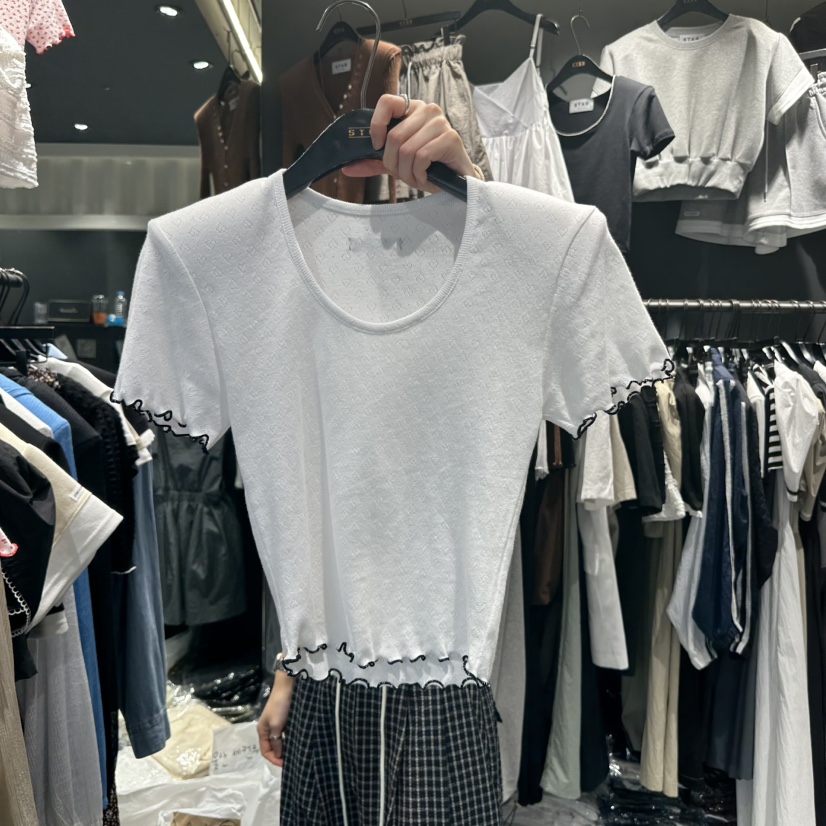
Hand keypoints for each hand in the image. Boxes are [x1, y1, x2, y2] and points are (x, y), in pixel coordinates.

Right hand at [257, 671, 294, 767]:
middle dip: (281, 755)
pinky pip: (289, 734)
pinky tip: (300, 743)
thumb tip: (278, 755)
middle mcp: (269, 729)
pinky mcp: (288, 720)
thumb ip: (276, 741)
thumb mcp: (276, 725)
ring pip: (282, 741)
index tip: (285, 765)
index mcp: (262, 730)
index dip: (274, 759)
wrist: (289, 686)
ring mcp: (279, 724)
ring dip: (288, 748)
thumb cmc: (280, 706)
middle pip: (274, 747)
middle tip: (293, 762)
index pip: (265, 751)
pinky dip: (293, 739)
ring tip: (298, 755)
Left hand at [343, 94, 479, 192]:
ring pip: (406, 150)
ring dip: (407, 173)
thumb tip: (346, 168)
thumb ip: (374, 162)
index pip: (387, 102)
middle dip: (393, 164)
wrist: (456, 180)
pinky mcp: (450, 138)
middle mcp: (427, 110)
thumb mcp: (396, 163)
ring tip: (416, 176)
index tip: (377, 146)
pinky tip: (426, 177)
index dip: (377, 125)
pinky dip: (419, 174)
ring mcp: (440, 123)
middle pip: (394, 137)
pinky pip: (421, 157)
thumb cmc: (428, 167)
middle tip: (403, 174)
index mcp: (412, 109)